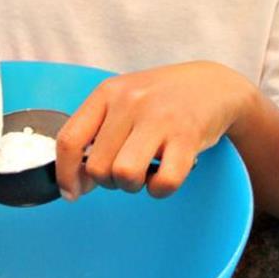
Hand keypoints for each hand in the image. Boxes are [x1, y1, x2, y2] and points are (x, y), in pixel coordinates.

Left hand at [55, 62, 255, 199]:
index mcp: (107, 93)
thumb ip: (97, 133)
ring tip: (145, 172)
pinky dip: (161, 189)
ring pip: (124, 175)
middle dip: (109, 181)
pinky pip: (163, 182)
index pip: (69, 140)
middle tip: (126, 169)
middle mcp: (130, 102)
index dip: (65, 174)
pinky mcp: (187, 137)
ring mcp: (160, 118)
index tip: (73, 192)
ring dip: (133, 186)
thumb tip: (76, 181)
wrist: (213, 84)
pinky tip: (165, 174)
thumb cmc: (161, 99)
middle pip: (97, 167)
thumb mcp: (123, 100)